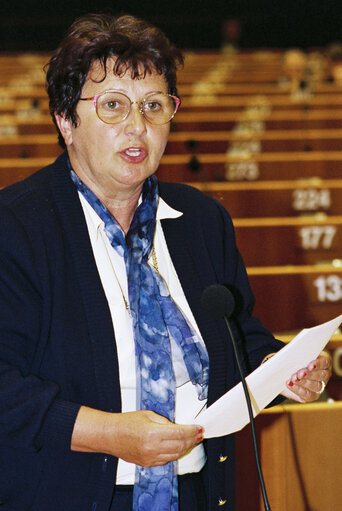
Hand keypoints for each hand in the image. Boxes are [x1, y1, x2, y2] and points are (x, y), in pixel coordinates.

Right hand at [71, 406, 202, 466]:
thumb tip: (177, 427)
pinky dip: (174, 454)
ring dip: (185, 448)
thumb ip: (164, 421)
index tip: (199, 428)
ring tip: (191, 441)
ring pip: (175, 455)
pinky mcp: (147, 463)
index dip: (191, 431)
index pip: (179, 433)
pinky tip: (178, 447)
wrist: (110, 435)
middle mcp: (152, 447)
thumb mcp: (147, 415)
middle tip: (198, 434)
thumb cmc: (126, 422)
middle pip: (180, 445)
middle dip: (191, 439)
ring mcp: (150, 458)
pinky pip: (166, 460)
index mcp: (153, 433)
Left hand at [281, 352, 331, 402]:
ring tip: (293, 378)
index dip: (318, 364)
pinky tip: (290, 385)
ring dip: (304, 382)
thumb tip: (291, 352)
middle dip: (309, 375)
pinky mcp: (312, 396)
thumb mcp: (296, 355)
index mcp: (324, 362)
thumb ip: (297, 354)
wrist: (286, 373)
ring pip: (316, 386)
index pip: (324, 363)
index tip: (310, 365)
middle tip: (299, 374)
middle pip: (321, 376)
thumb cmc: (294, 359)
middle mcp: (324, 375)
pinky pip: (308, 395)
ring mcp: (319, 387)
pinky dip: (298, 390)